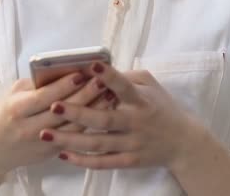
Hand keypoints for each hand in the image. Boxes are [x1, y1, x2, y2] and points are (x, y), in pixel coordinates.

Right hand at [0, 72, 114, 173]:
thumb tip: (63, 71)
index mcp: (17, 109)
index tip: (81, 73)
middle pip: (63, 111)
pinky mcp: (52, 152)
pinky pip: (76, 136)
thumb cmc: (4, 115)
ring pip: (74, 126)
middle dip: (85, 94)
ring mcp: (42, 143)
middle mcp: (29, 128)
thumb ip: (35, 85)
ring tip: (109, 92)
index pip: (45, 96)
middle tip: (102, 79)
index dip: (65, 85)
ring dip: (94, 109)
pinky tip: (103, 110)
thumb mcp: (12, 95)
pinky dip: (90, 122)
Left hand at [39, 62, 203, 170]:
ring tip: (45, 134)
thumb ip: (125, 77)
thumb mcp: (150, 85)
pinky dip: (82, 161)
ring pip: (97, 143)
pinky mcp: (129, 161)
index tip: (91, 65)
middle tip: (54, 106)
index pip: (124, 86)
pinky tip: (62, 155)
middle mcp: (136, 122)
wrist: (183, 143)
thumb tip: (96, 69)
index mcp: (141, 100)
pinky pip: (102, 163)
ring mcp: (132, 144)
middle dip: (78, 113)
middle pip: (104, 119)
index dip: (108, 76)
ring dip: (70, 140)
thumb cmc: (161, 107)